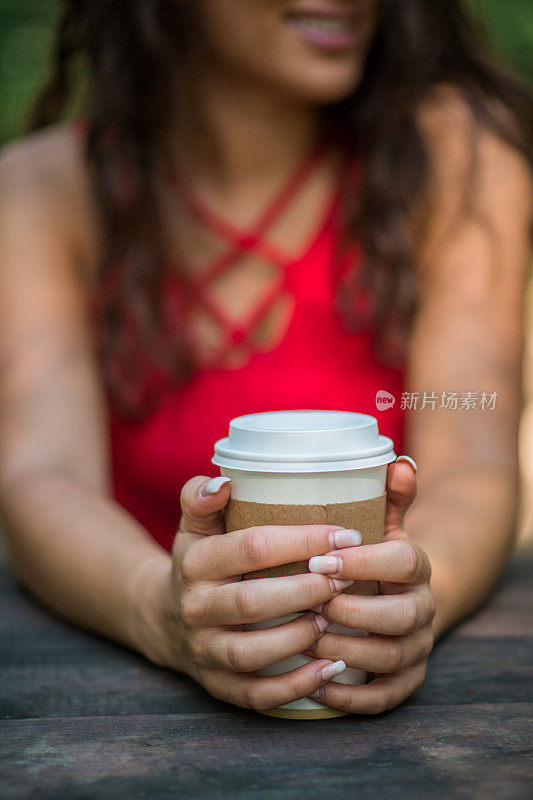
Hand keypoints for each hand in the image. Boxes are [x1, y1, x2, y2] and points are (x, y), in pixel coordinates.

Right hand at [158, 475, 362, 711]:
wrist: (167, 618)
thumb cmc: (201, 562)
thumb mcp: (195, 526)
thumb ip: (203, 497)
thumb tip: (224, 481)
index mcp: (195, 562)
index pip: (252, 547)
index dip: (302, 540)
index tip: (346, 535)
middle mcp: (195, 608)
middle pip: (252, 601)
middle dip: (306, 590)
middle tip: (346, 579)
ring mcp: (204, 650)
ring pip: (252, 651)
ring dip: (299, 637)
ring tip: (334, 619)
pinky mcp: (218, 684)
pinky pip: (256, 693)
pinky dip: (294, 686)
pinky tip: (329, 669)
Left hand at [301, 457, 435, 713]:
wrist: (391, 597)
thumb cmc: (369, 556)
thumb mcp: (379, 522)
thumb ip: (386, 495)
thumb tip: (399, 463)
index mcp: (414, 565)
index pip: (402, 561)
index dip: (364, 562)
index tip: (320, 561)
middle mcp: (422, 607)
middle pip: (401, 614)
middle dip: (353, 610)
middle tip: (309, 604)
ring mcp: (416, 647)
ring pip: (391, 656)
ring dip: (346, 649)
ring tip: (304, 639)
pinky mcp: (403, 682)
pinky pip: (384, 697)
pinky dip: (350, 695)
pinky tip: (316, 683)